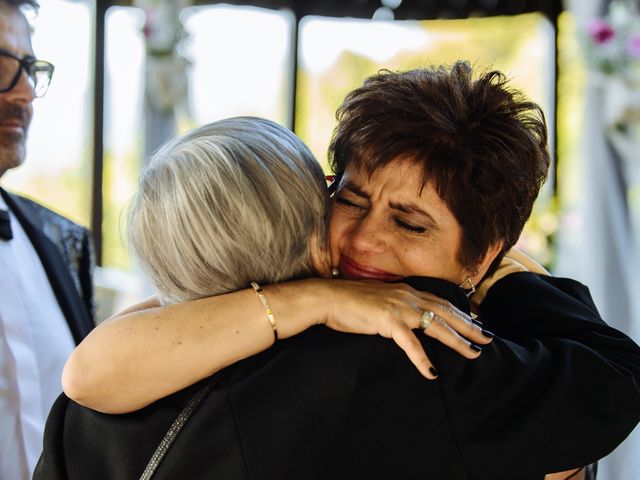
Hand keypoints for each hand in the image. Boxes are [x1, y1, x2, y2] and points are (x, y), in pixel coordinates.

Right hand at [322, 279, 493, 379]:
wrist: (327, 298)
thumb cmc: (349, 302)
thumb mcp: (379, 301)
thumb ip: (394, 307)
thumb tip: (403, 318)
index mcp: (406, 292)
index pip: (440, 301)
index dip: (460, 312)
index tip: (477, 320)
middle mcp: (407, 297)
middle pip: (446, 312)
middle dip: (469, 326)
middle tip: (488, 338)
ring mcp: (399, 308)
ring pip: (437, 326)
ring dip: (457, 341)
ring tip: (474, 354)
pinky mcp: (387, 321)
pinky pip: (410, 343)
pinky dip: (422, 358)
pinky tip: (431, 372)